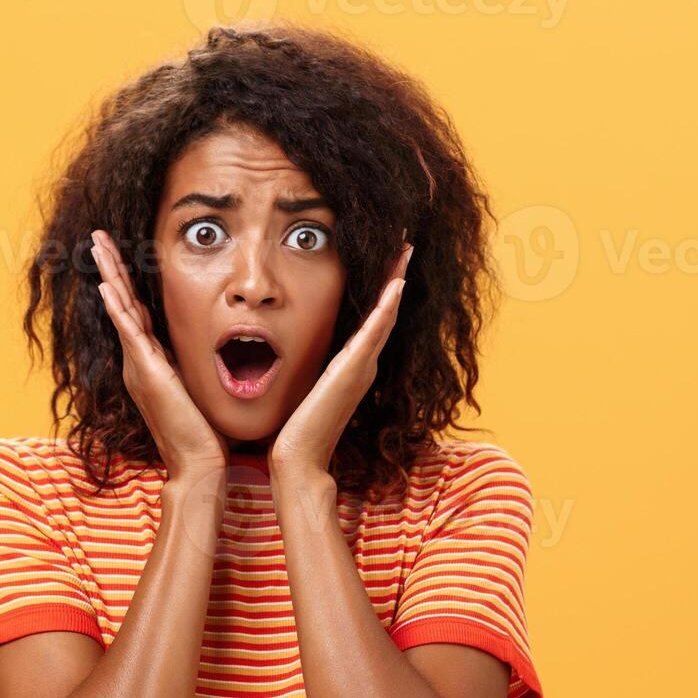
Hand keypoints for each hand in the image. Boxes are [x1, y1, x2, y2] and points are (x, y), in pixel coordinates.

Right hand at [90, 229, 228, 480]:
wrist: (198, 461)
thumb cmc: (203, 429)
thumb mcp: (196, 385)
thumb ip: (192, 365)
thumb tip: (211, 347)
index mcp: (150, 361)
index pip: (135, 311)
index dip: (127, 281)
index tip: (120, 253)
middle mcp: (138, 360)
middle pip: (121, 302)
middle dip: (111, 267)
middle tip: (99, 236)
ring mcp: (139, 366)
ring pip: (120, 310)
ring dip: (109, 275)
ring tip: (98, 246)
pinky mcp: (148, 374)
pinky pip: (129, 334)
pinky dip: (117, 308)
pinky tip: (107, 286)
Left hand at [270, 242, 413, 482]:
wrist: (297, 456)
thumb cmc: (295, 428)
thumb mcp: (303, 386)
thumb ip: (306, 367)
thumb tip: (291, 350)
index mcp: (352, 364)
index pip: (373, 316)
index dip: (383, 285)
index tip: (388, 257)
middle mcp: (363, 362)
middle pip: (387, 308)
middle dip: (396, 272)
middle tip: (406, 240)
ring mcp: (362, 365)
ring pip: (387, 313)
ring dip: (397, 279)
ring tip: (406, 248)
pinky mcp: (354, 370)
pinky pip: (376, 331)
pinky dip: (387, 306)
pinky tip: (396, 284)